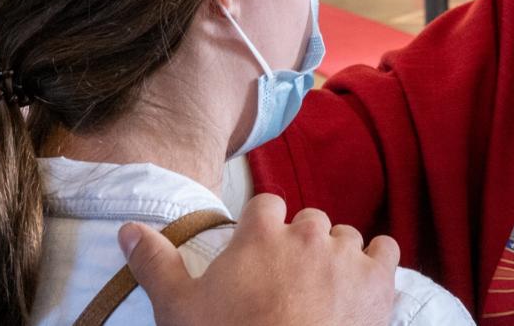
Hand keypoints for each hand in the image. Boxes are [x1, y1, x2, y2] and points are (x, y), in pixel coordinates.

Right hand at [122, 193, 398, 325]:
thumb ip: (155, 263)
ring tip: (322, 290)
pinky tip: (361, 285)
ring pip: (346, 236)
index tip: (257, 252)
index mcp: (261, 234)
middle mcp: (308, 234)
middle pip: (308, 221)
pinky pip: (385, 251)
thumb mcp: (178, 308)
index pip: (265, 206)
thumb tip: (128, 229)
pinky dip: (375, 264)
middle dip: (300, 244)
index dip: (262, 228)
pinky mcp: (379, 280)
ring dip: (336, 256)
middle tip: (287, 281)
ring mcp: (346, 255)